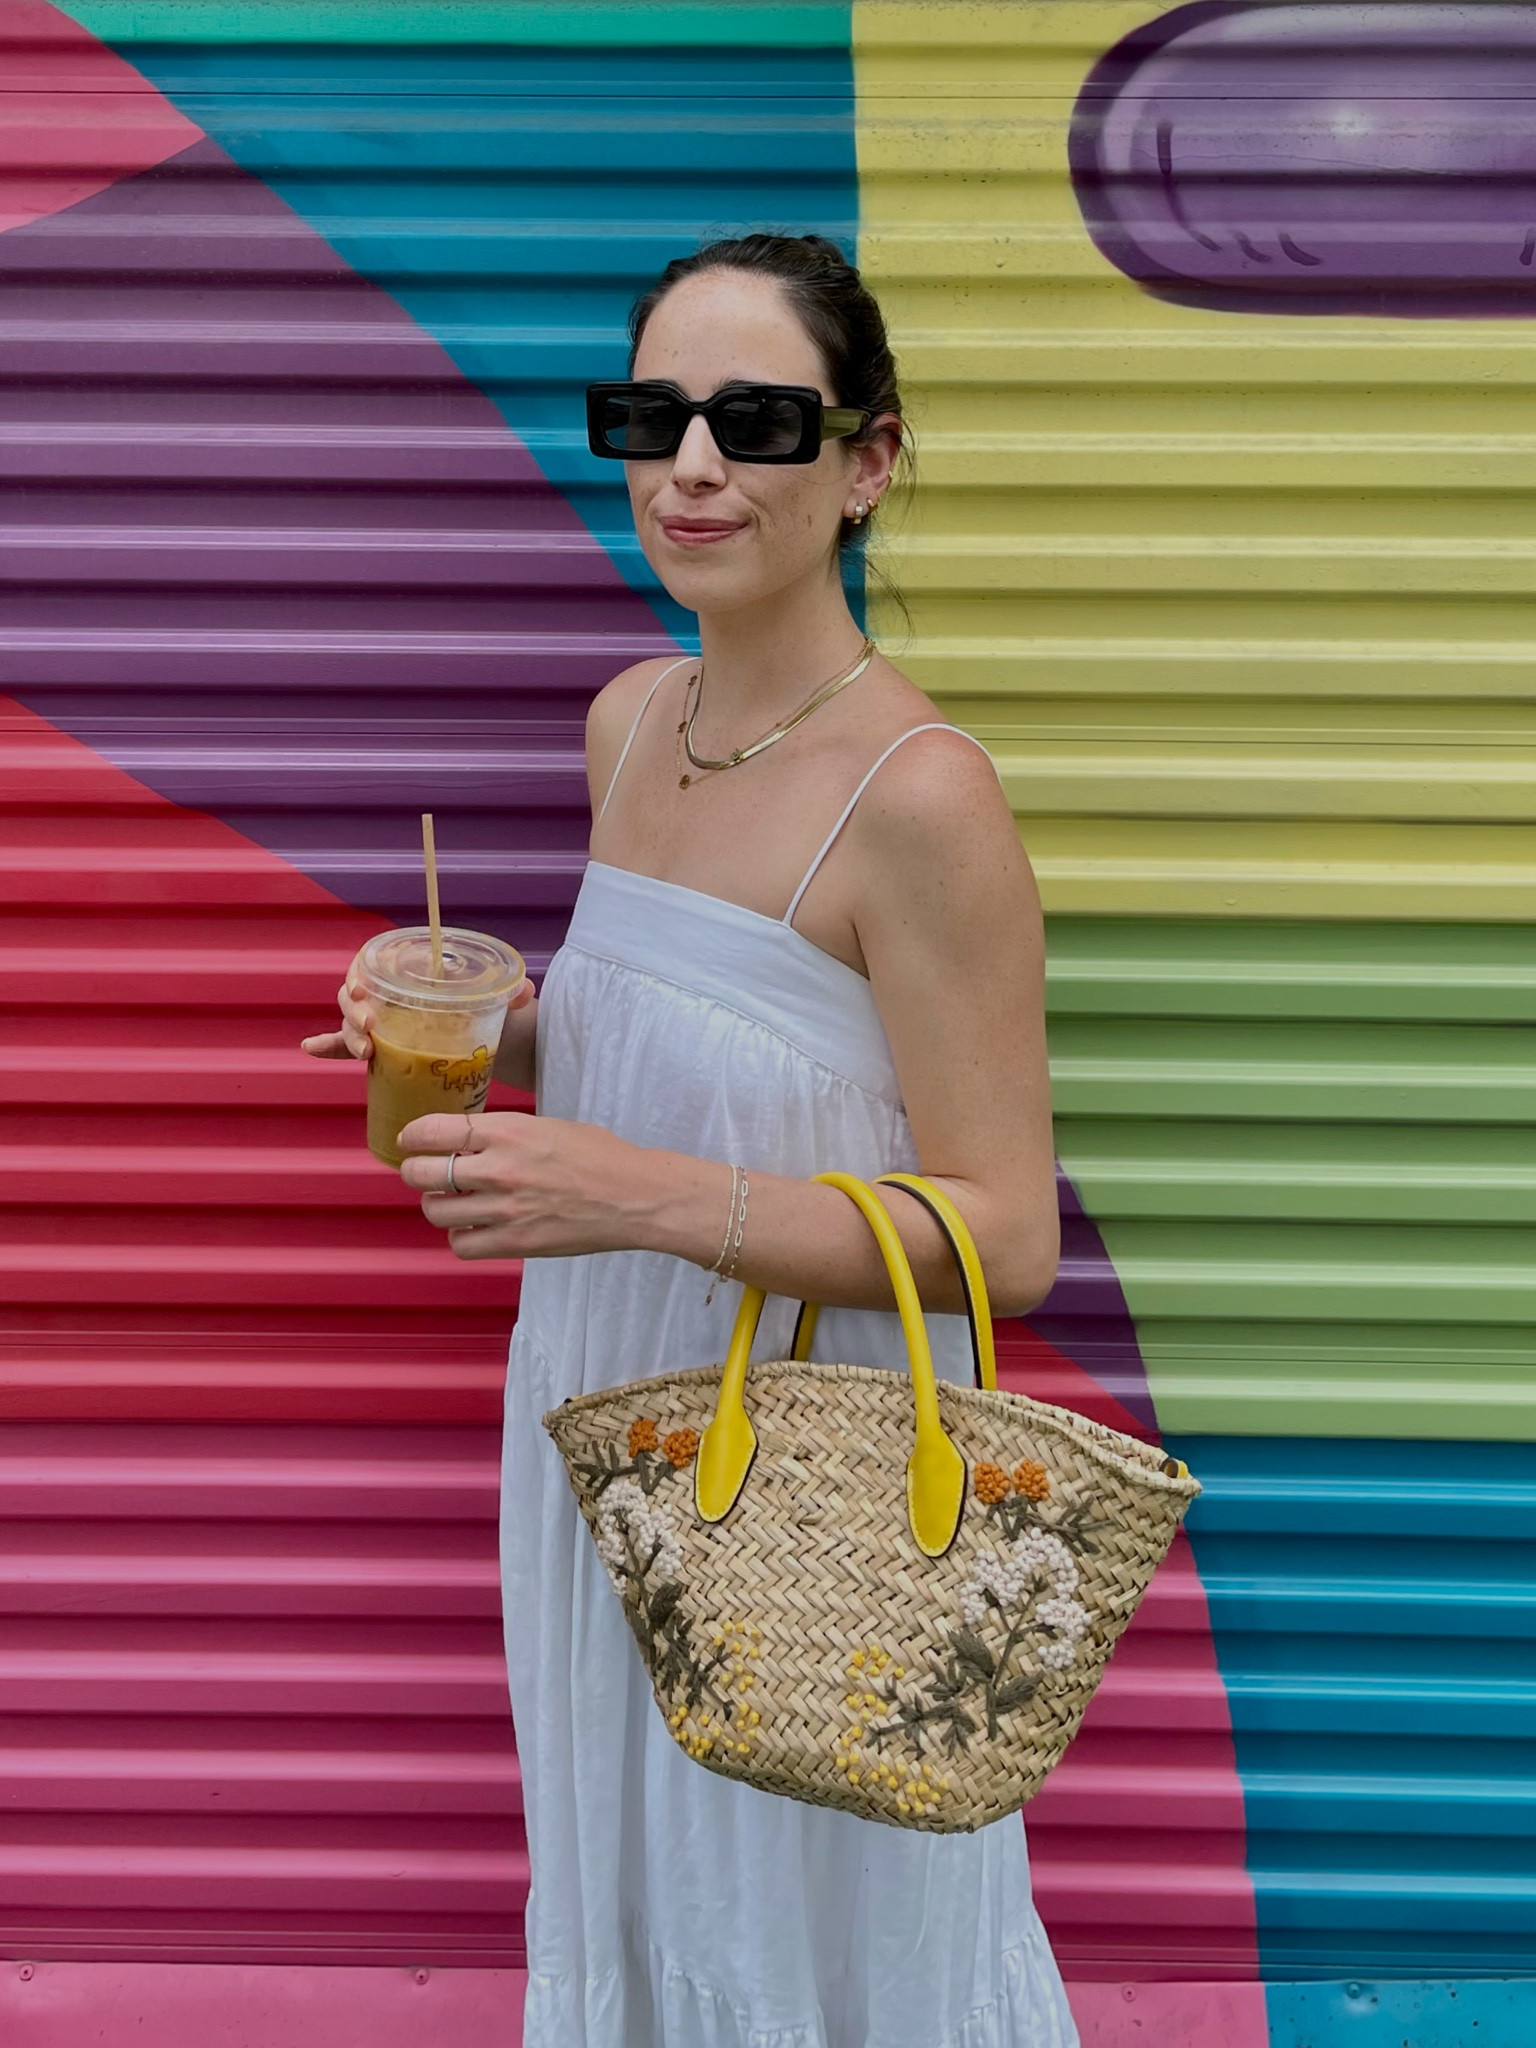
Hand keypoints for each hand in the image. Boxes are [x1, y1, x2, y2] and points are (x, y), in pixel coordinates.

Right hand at [300, 958, 532, 1063]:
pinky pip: (350, 1047)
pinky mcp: (387, 1050)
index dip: (360, 975)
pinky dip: (330, 1046)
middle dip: (353, 1012)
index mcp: (414, 974)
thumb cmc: (497, 1013)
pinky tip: (310, 1049)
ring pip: (353, 1023)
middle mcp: (394, 995)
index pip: (374, 965)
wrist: (503, 1043)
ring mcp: (388, 1023)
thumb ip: (512, 993)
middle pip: (356, 996)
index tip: (364, 993)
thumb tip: (523, 991)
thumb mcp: (504, 1002)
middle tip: (369, 1032)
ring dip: (346, 1035)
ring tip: (362, 1052)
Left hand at [398, 1110, 646, 1261]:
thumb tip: (470, 1140)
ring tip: (447, 1201)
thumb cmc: (601, 1156)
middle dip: (414, 1171)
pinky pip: (461, 1244)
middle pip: (421, 1173)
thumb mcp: (548, 1125)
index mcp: (507, 1130)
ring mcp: (504, 1209)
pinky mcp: (514, 1243)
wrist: (634, 1196)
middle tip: (420, 1172)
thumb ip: (505, 1132)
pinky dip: (459, 1236)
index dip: (412, 1136)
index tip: (410, 1140)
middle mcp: (497, 1168)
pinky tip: (472, 1227)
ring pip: (434, 1211)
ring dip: (434, 1205)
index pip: (431, 1130)